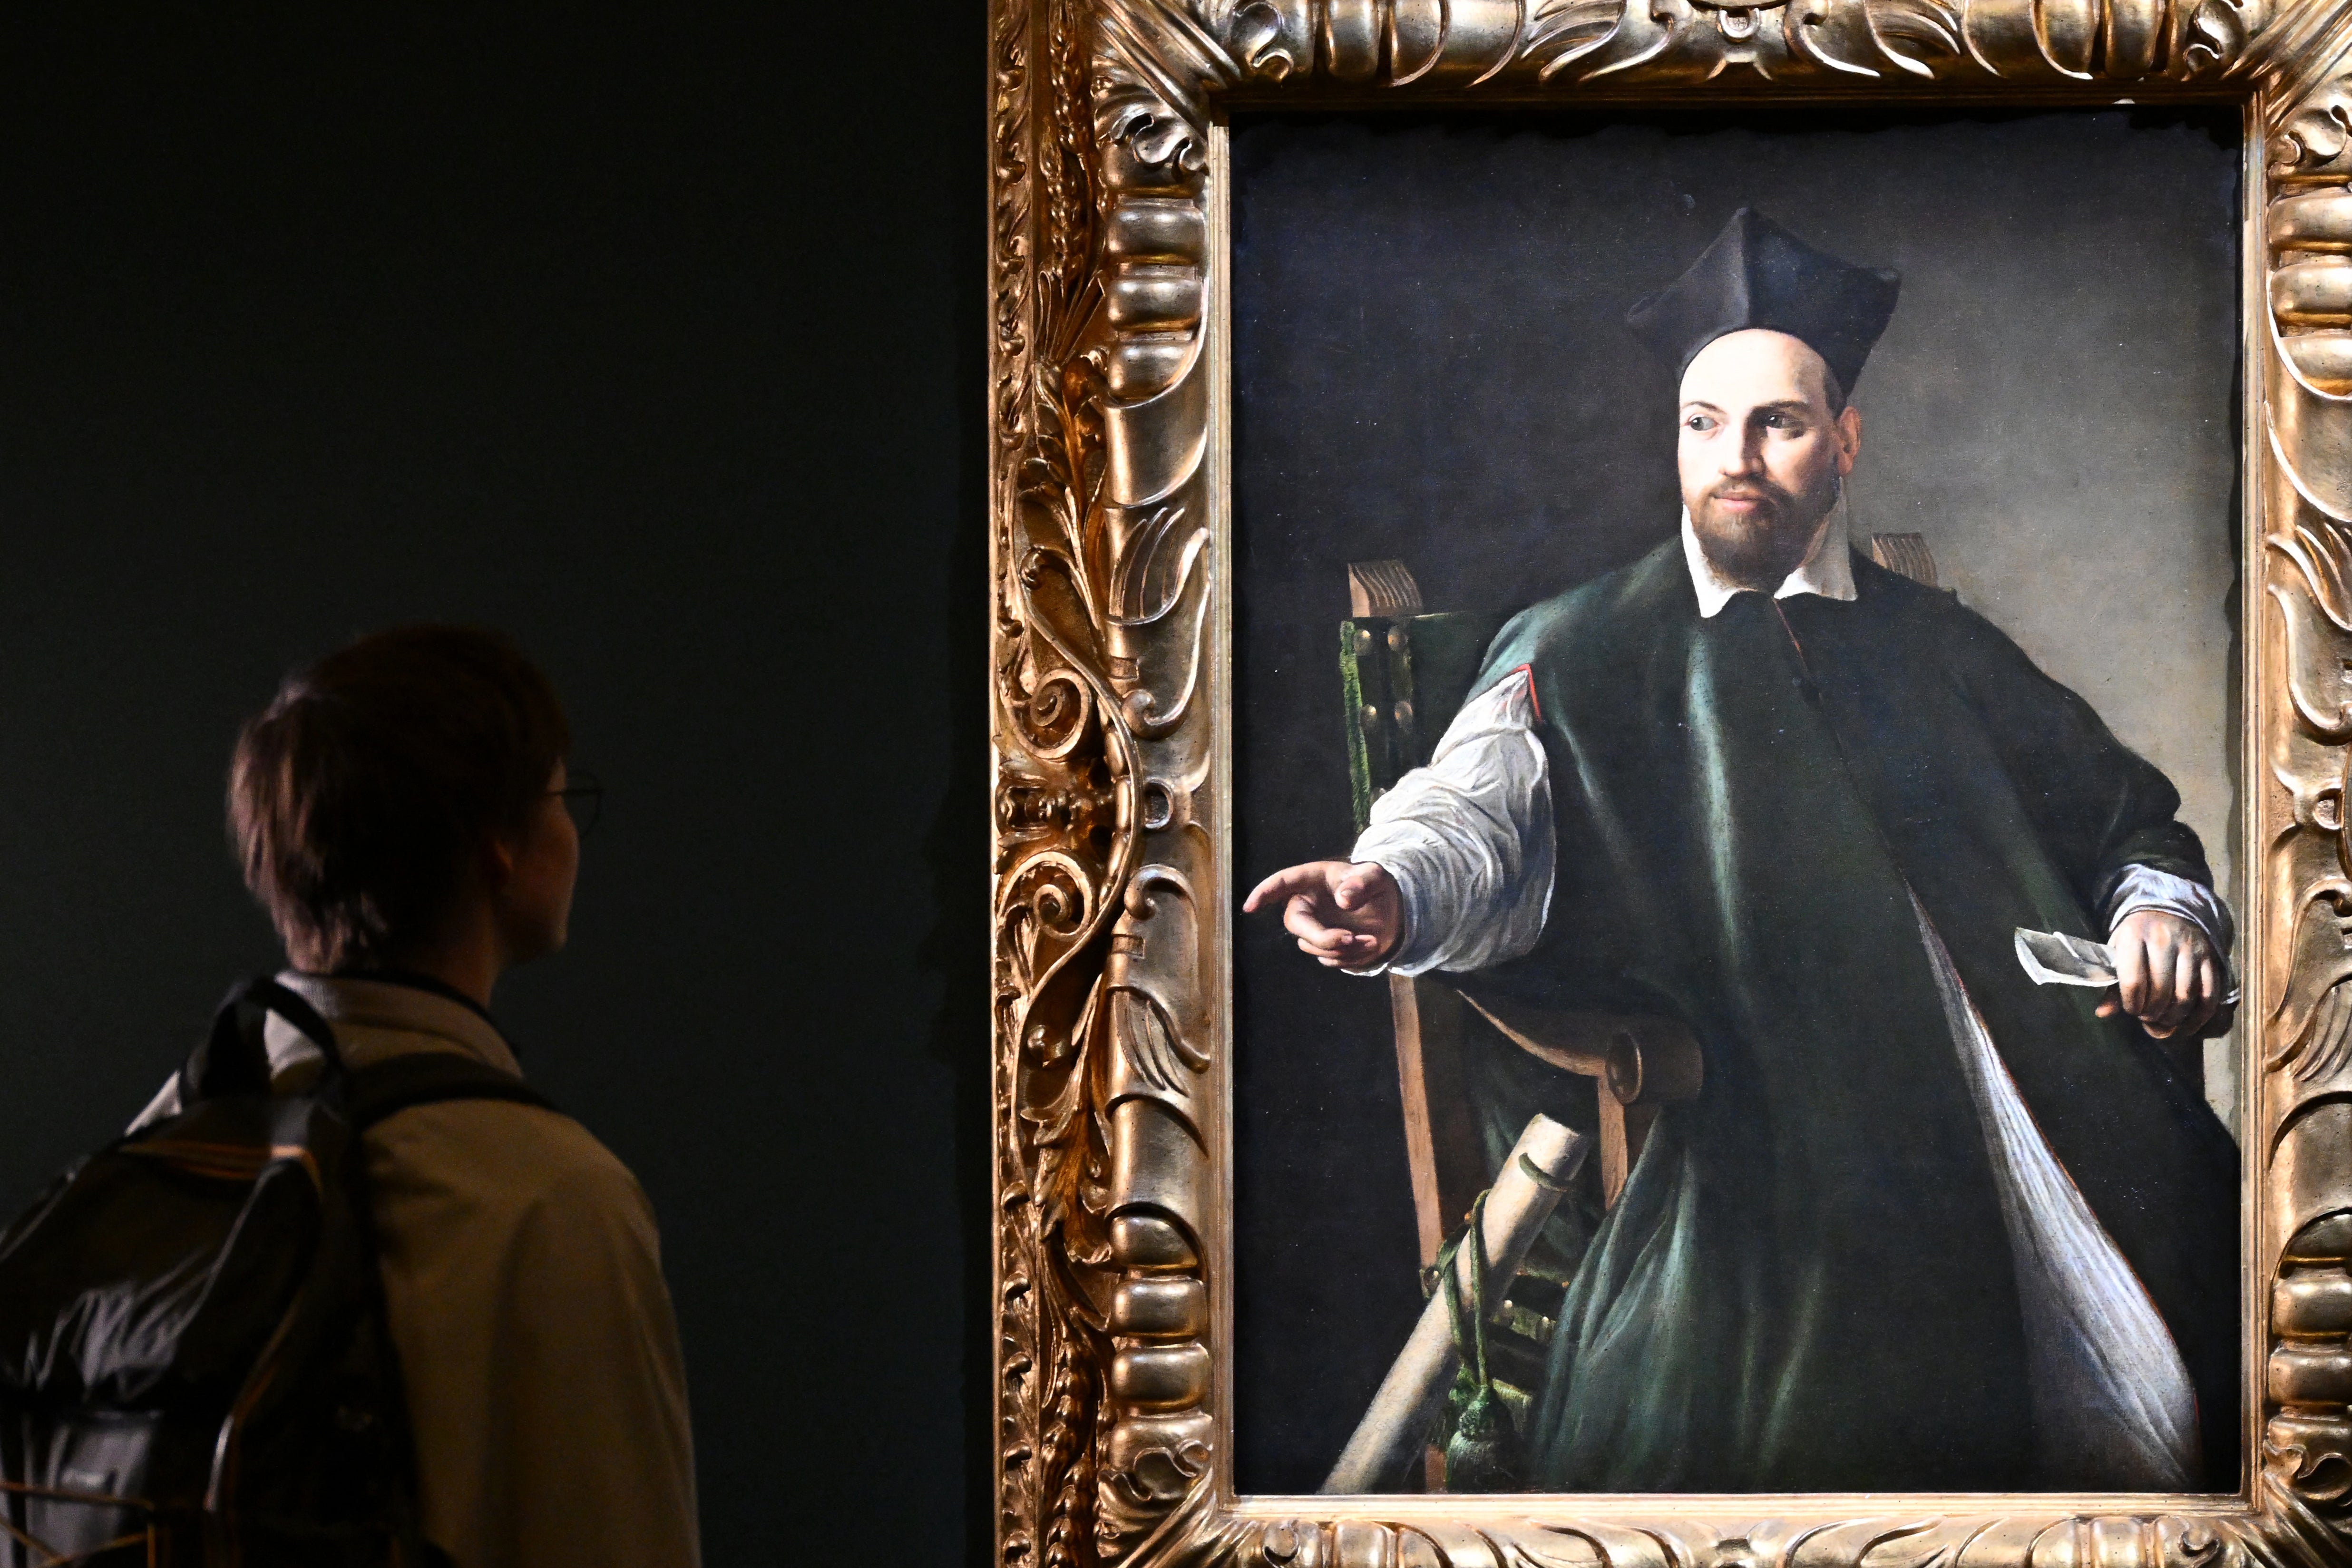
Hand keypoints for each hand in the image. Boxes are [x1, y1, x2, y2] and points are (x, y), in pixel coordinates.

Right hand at [1242, 860, 1401, 969]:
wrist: (1388, 912)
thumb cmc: (1374, 886)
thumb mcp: (1375, 877)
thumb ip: (1361, 882)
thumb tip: (1343, 899)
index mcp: (1312, 879)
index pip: (1282, 882)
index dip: (1264, 893)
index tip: (1250, 907)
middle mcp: (1306, 904)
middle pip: (1295, 923)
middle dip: (1321, 937)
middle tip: (1350, 938)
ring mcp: (1312, 927)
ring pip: (1312, 945)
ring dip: (1343, 948)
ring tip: (1372, 940)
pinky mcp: (1321, 947)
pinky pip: (1327, 958)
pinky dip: (1349, 957)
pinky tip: (1368, 945)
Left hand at [2096, 909, 2224, 1039]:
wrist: (2169, 911)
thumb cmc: (2137, 937)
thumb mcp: (2118, 952)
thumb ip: (2112, 985)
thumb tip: (2103, 1014)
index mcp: (2133, 936)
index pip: (2133, 981)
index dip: (2131, 1004)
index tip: (2131, 1009)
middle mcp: (2164, 939)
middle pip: (2161, 991)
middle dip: (2152, 1013)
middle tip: (2146, 1017)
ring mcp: (2191, 948)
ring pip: (2186, 995)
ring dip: (2173, 1017)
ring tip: (2162, 1020)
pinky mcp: (2210, 958)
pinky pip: (2208, 995)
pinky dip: (2198, 1017)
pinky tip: (2185, 1027)